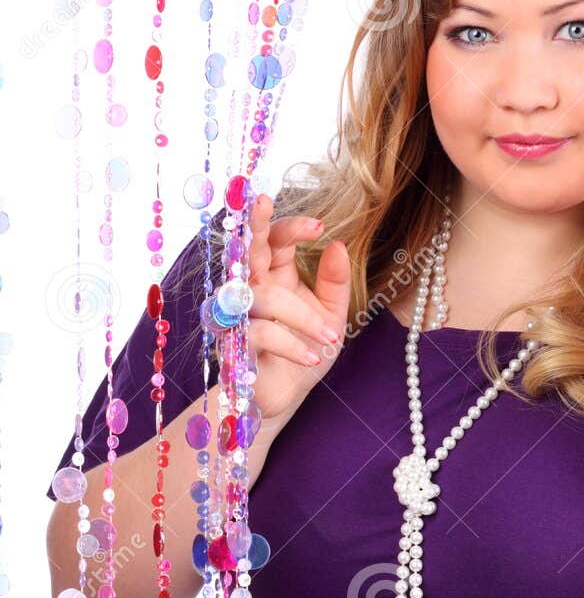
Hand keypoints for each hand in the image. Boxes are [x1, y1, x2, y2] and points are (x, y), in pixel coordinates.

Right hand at [234, 193, 350, 425]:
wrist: (285, 396)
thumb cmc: (303, 350)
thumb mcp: (331, 314)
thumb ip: (334, 282)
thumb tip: (338, 244)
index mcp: (272, 274)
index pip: (274, 238)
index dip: (291, 226)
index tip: (320, 226)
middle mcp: (249, 288)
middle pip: (244, 247)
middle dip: (253, 224)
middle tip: (261, 201)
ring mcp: (235, 315)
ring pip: (263, 298)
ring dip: (303, 317)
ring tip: (331, 336)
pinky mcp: (231, 344)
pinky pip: (259, 333)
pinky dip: (292, 345)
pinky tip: (312, 357)